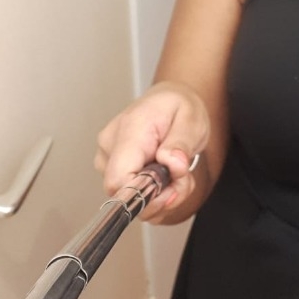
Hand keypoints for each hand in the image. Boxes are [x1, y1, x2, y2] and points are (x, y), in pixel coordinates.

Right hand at [94, 81, 209, 221]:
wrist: (169, 100)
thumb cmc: (178, 106)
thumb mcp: (191, 119)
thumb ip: (181, 142)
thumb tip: (172, 163)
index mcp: (129, 130)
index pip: (119, 179)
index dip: (144, 195)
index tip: (171, 189)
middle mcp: (110, 145)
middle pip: (124, 193)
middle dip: (160, 196)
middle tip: (183, 177)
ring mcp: (107, 158)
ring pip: (129, 198)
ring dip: (160, 195)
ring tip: (177, 172)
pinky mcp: (111, 168)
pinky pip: (131, 195)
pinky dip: (154, 195)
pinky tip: (166, 176)